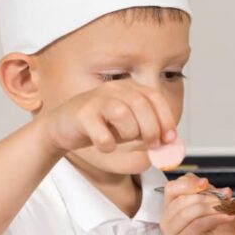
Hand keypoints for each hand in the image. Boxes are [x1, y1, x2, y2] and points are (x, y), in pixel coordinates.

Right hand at [39, 79, 177, 154]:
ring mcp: (96, 100)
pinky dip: (107, 145)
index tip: (170, 138)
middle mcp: (113, 89)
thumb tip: (172, 145)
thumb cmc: (99, 126)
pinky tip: (104, 146)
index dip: (166, 118)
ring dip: (129, 134)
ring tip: (122, 140)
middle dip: (151, 129)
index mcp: (128, 88)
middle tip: (151, 145)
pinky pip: (101, 134)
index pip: (155, 97)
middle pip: (141, 105)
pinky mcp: (82, 115)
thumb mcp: (129, 127)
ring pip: (123, 114)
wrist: (62, 127)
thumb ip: (149, 131)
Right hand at [160, 174, 234, 234]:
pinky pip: (196, 225)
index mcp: (172, 207)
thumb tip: (205, 182)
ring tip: (226, 209)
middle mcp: (168, 220)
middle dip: (205, 197)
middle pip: (180, 199)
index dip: (188, 183)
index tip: (205, 183)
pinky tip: (227, 216)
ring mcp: (173, 234)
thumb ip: (208, 191)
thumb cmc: (222, 228)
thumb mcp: (215, 202)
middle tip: (222, 199)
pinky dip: (214, 218)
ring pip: (187, 212)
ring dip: (210, 208)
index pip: (171, 188)